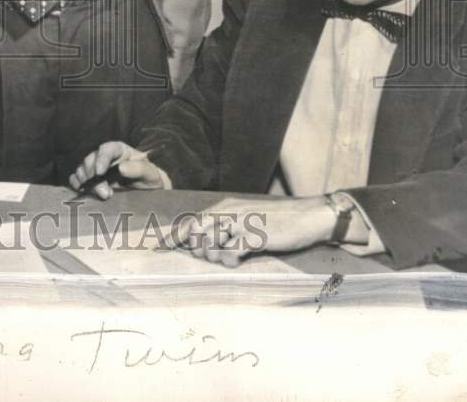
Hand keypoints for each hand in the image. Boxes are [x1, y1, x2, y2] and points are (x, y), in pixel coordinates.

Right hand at [69, 141, 166, 198]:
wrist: (147, 192)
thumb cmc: (149, 178)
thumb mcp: (150, 173)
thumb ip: (139, 168)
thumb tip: (121, 168)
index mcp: (119, 150)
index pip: (107, 149)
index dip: (101, 158)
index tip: (100, 172)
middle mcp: (105, 157)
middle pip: (91, 159)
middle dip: (94, 176)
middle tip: (105, 193)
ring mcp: (96, 168)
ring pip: (82, 168)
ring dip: (85, 181)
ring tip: (100, 194)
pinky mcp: (90, 180)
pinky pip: (76, 178)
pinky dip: (76, 183)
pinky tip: (81, 190)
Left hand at [165, 196, 336, 267]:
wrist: (309, 217)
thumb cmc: (278, 221)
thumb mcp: (247, 220)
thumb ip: (226, 228)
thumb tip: (205, 245)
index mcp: (225, 206)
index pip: (191, 220)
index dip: (173, 235)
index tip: (157, 246)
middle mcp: (229, 211)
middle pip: (195, 234)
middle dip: (199, 250)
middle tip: (217, 254)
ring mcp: (241, 223)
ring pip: (210, 244)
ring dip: (215, 256)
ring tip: (232, 254)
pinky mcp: (254, 236)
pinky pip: (230, 253)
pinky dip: (231, 260)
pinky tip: (241, 257)